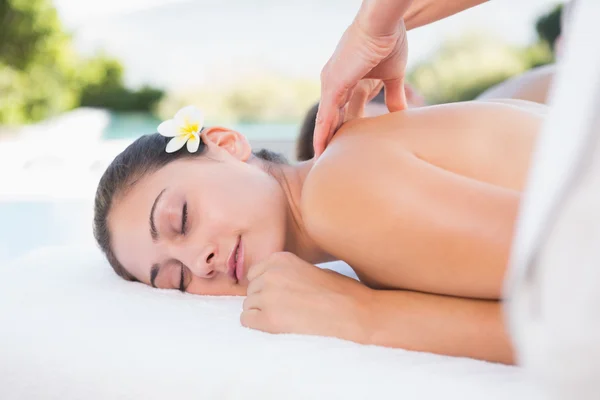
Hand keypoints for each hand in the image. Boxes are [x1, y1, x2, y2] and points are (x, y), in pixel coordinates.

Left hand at [241, 252, 373, 343]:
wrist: (355, 313)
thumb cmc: (340, 293)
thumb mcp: (309, 270)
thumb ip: (286, 273)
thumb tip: (268, 286)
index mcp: (281, 259)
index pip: (255, 273)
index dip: (267, 287)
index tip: (282, 296)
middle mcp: (270, 274)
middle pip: (251, 290)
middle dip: (264, 301)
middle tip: (288, 310)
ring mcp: (267, 295)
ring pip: (248, 306)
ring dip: (262, 314)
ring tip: (288, 319)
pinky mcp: (268, 318)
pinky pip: (246, 321)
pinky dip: (258, 326)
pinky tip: (279, 327)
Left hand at [314, 18, 407, 157]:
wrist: (385, 24)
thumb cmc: (389, 43)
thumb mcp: (392, 77)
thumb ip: (393, 97)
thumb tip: (400, 114)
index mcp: (349, 82)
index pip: (342, 112)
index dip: (342, 130)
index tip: (343, 150)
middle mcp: (336, 84)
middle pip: (330, 118)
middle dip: (329, 139)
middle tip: (327, 161)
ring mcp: (332, 84)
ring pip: (325, 119)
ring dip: (323, 140)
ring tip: (320, 162)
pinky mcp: (333, 84)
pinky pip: (325, 114)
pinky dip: (323, 132)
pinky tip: (321, 148)